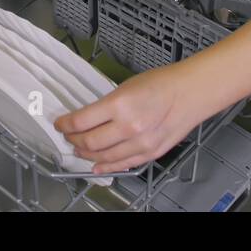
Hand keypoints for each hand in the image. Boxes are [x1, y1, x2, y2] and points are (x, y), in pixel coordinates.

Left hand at [54, 64, 210, 173]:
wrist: (191, 93)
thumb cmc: (162, 84)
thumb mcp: (126, 87)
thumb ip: (106, 105)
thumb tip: (87, 118)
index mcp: (119, 104)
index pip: (81, 121)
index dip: (65, 124)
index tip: (60, 123)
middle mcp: (128, 127)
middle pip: (89, 142)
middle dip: (74, 140)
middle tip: (68, 136)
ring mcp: (140, 143)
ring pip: (103, 157)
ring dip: (86, 154)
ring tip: (79, 149)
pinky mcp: (149, 153)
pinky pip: (122, 165)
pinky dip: (106, 167)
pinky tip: (96, 165)